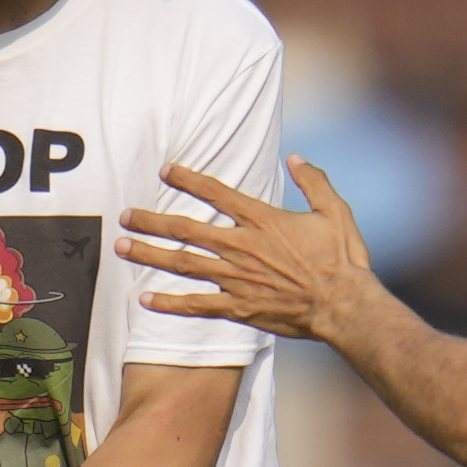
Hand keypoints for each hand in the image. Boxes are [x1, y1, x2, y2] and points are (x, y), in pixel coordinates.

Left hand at [118, 160, 374, 343]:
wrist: (344, 306)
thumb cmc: (343, 260)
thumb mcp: (335, 211)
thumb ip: (314, 182)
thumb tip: (296, 158)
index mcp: (263, 220)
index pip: (216, 193)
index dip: (187, 179)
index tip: (164, 171)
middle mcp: (242, 247)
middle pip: (186, 229)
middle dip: (152, 220)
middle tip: (125, 214)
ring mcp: (237, 279)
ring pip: (183, 263)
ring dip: (150, 254)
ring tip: (122, 247)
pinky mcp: (239, 308)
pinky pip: (197, 305)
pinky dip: (170, 303)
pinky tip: (146, 300)